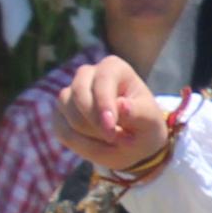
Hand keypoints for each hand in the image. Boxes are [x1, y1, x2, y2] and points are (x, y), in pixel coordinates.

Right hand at [55, 57, 169, 173]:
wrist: (134, 139)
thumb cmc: (145, 125)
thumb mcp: (150, 121)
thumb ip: (138, 113)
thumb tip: (122, 105)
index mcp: (113, 68)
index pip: (102, 82)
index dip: (104, 106)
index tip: (110, 131)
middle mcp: (87, 74)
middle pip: (79, 95)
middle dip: (94, 123)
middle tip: (112, 140)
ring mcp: (70, 92)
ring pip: (68, 113)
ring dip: (89, 135)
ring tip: (111, 141)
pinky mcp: (61, 112)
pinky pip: (61, 130)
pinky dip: (79, 143)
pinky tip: (98, 145)